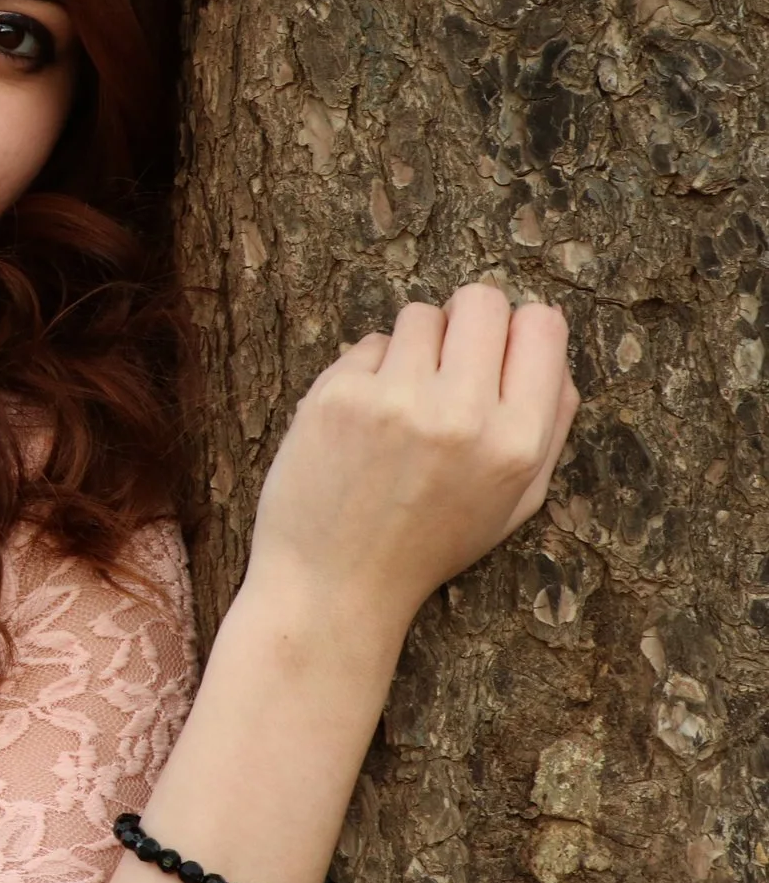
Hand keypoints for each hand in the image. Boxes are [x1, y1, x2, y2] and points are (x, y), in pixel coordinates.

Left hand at [246, 283, 580, 627]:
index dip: (519, 330)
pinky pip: (368, 344)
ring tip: (403, 400)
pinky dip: (368, 371)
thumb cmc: (429, 542)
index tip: (497, 351)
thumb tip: (549, 346)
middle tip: (448, 360)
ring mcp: (393, 400)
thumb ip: (548, 423)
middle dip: (468, 321)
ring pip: (419, 316)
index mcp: (516, 441)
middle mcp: (460, 414)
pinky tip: (363, 419)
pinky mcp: (336, 395)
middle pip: (481, 300)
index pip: (542, 324)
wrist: (334, 582)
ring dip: (415, 347)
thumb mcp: (516, 500)